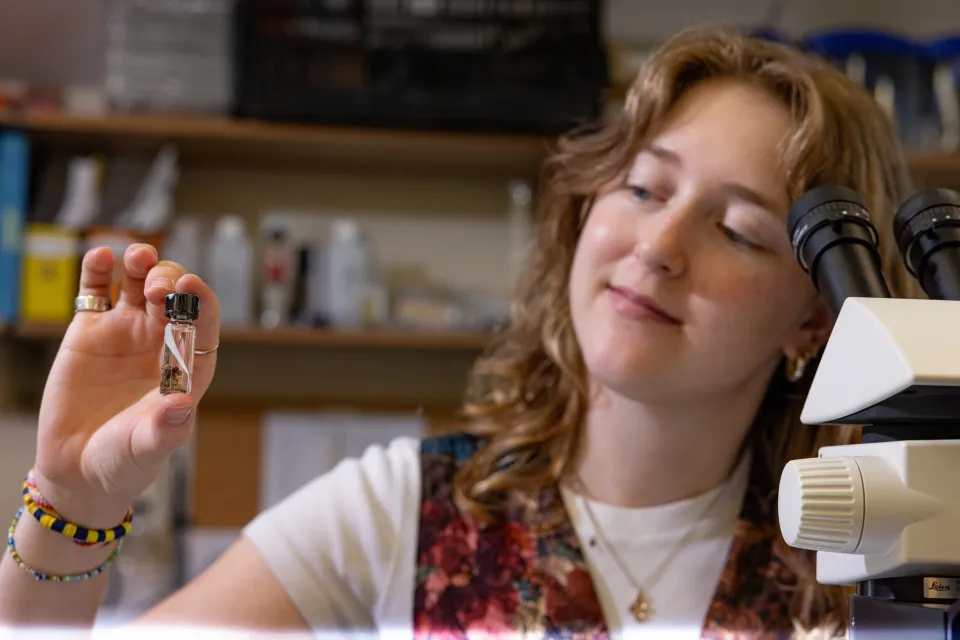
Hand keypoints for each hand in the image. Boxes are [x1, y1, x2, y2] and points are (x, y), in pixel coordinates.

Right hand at [31, 243, 220, 527]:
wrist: (78, 469)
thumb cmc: (125, 460)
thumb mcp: (148, 447)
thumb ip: (166, 428)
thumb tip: (183, 405)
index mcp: (188, 365)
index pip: (204, 323)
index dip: (201, 302)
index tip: (191, 287)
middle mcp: (162, 341)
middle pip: (175, 295)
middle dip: (170, 281)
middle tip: (157, 289)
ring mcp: (127, 331)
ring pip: (139, 283)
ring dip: (142, 264)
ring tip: (136, 258)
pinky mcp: (90, 329)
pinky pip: (97, 291)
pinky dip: (99, 270)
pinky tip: (101, 256)